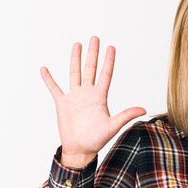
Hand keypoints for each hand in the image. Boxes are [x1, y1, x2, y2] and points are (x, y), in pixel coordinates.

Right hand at [40, 36, 145, 166]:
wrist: (80, 150)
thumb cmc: (97, 140)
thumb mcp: (113, 126)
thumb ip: (126, 115)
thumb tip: (143, 109)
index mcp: (100, 97)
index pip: (105, 74)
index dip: (108, 61)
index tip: (111, 47)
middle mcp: (87, 94)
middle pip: (90, 69)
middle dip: (93, 53)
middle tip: (95, 38)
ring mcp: (74, 97)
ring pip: (75, 73)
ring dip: (75, 59)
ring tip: (77, 45)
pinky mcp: (62, 104)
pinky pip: (54, 88)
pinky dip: (49, 79)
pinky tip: (44, 69)